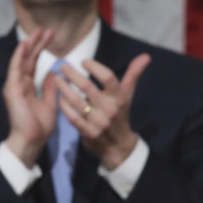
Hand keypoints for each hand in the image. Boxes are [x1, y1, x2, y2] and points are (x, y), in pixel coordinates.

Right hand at [3, 28, 58, 166]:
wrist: (31, 141)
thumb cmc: (39, 127)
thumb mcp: (49, 103)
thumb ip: (49, 88)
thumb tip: (53, 73)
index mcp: (27, 87)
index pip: (33, 64)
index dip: (41, 49)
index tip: (50, 37)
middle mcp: (19, 84)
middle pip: (27, 59)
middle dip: (35, 43)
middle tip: (44, 29)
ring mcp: (14, 86)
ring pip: (21, 61)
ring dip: (28, 45)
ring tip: (36, 32)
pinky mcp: (12, 90)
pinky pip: (15, 69)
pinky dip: (18, 56)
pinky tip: (24, 45)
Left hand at [56, 54, 149, 169]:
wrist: (118, 146)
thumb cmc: (120, 115)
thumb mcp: (127, 95)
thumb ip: (133, 75)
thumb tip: (145, 56)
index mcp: (119, 97)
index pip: (108, 77)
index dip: (95, 67)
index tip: (83, 61)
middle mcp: (109, 109)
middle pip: (88, 87)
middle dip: (73, 75)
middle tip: (63, 66)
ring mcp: (98, 122)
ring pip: (76, 101)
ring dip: (64, 88)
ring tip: (57, 79)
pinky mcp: (88, 132)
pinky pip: (72, 117)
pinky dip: (64, 106)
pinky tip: (58, 97)